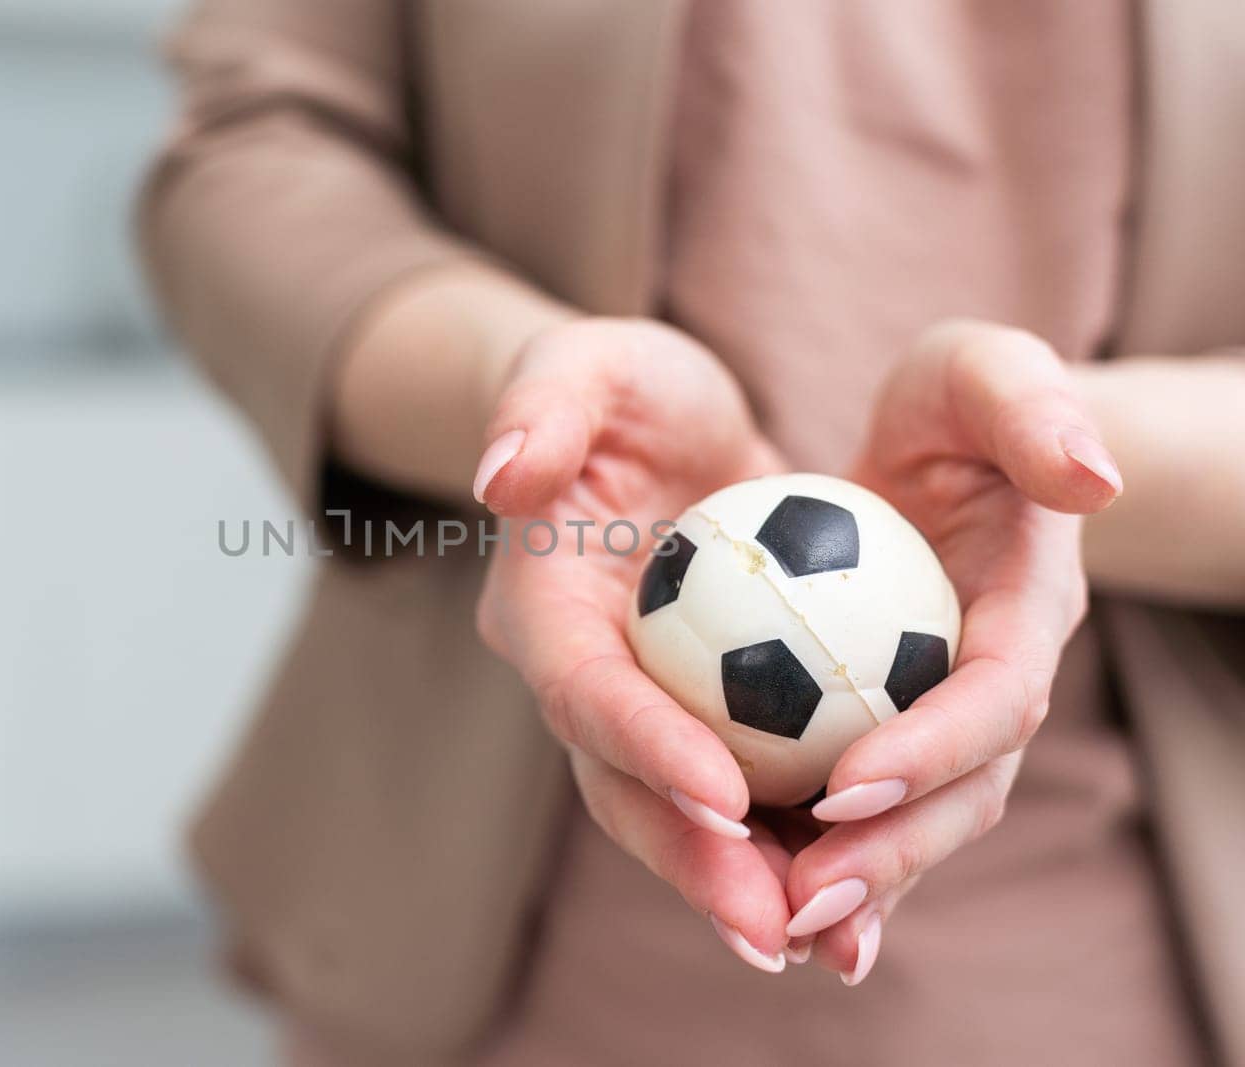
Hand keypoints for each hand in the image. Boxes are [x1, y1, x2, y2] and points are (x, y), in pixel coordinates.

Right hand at [472, 318, 796, 972]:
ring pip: (678, 815)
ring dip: (744, 882)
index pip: (582, 689)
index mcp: (539, 606)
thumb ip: (541, 403)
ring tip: (823, 942)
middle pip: (620, 787)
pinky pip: (738, 795)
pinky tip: (856, 894)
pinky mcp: (698, 721)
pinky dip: (788, 846)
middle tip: (770, 926)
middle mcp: (578, 676)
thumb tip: (503, 479)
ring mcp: (636, 708)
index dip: (644, 744)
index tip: (726, 792)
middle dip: (690, 863)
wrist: (655, 433)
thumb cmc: (618, 387)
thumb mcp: (582, 361)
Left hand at [779, 320, 1122, 981]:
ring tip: (777, 927)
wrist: (935, 454)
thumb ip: (1030, 404)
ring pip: (912, 822)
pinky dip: (826, 866)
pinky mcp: (893, 738)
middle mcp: (994, 681)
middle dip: (892, 853)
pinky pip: (863, 814)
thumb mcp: (981, 373)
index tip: (851, 780)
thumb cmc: (954, 405)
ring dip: (854, 883)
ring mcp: (946, 720)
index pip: (996, 693)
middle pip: (960, 791)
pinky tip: (762, 915)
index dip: (937, 743)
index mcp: (1027, 605)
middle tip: (804, 899)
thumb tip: (1090, 477)